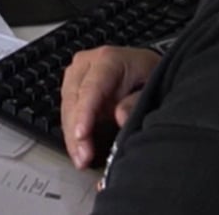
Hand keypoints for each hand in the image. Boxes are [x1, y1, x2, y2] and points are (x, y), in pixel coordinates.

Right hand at [60, 45, 160, 168]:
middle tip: (83, 157)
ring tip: (81, 159)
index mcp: (107, 59)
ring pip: (66, 107)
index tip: (82, 135)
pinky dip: (72, 132)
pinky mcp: (72, 87)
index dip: (84, 113)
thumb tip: (120, 117)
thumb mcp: (152, 85)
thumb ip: (137, 101)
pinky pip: (67, 111)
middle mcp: (86, 64)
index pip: (91, 88)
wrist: (144, 68)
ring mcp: (76, 74)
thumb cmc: (149, 75)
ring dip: (71, 135)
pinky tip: (77, 149)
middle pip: (74, 99)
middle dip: (76, 131)